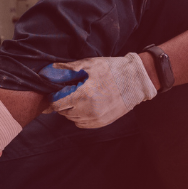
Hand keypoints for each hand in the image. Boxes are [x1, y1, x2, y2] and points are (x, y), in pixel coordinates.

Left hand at [42, 54, 157, 128]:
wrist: (135, 81)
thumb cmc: (112, 70)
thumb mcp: (90, 65)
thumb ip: (69, 68)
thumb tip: (52, 69)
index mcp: (83, 95)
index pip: (57, 104)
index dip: (52, 99)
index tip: (53, 94)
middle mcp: (88, 110)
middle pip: (63, 112)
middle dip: (61, 104)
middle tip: (66, 94)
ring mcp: (96, 118)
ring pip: (72, 119)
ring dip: (70, 111)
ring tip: (76, 99)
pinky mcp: (102, 122)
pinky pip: (82, 124)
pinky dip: (79, 117)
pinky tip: (84, 106)